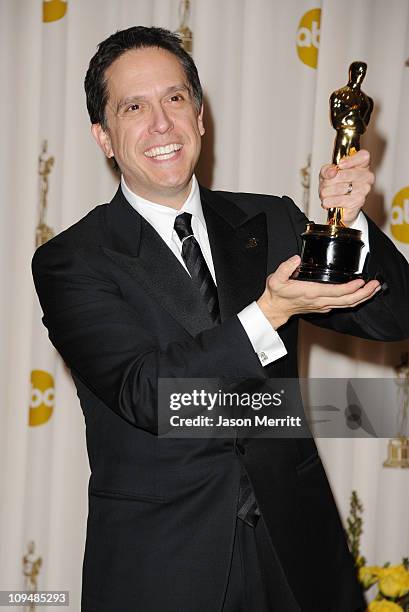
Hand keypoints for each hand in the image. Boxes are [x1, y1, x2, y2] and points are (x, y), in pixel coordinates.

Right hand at [257, 255, 380, 329]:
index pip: (336, 292)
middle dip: (364, 293)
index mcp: (312, 292)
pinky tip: (360, 294)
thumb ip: (285, 267)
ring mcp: (323, 306)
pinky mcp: (323, 307)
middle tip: (375, 285)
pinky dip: (354, 300)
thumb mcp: (276, 279)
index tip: (361, 282)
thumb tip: (295, 258)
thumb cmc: (276, 294)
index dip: (350, 288)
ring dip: (362, 297)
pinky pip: (343, 305)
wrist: (275, 309)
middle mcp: (320, 301)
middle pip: (348, 300)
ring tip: (373, 289)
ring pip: (347, 304)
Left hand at [318, 149, 374, 224]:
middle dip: (330, 180)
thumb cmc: (334, 185)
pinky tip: (327, 201)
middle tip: (325, 184)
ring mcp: (364, 190)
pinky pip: (340, 200)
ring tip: (325, 193)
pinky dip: (329, 201)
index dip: (351, 160)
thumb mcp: (327, 173)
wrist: (337, 204)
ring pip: (341, 188)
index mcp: (361, 165)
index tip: (340, 164)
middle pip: (347, 174)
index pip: (363, 156)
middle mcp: (366, 176)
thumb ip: (327, 170)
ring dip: (327, 192)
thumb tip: (332, 171)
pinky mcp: (359, 202)